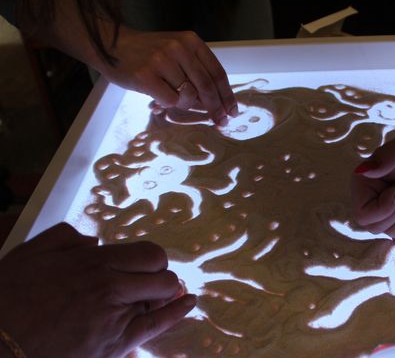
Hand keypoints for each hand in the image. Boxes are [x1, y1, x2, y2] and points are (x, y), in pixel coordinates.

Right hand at [0, 223, 195, 357]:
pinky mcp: (115, 344)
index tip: (147, 265)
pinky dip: (178, 312)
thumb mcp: (30, 254)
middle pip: (161, 273)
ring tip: (167, 292)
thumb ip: (66, 238)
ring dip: (165, 294)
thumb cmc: (8, 298)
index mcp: (93, 262)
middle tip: (151, 281)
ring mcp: (115, 315)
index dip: (153, 259)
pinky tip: (189, 302)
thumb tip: (96, 241)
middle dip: (161, 275)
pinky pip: (158, 325)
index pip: (148, 253)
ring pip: (162, 297)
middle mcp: (110, 285)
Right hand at [100, 28, 237, 125]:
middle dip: (216, 108)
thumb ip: (197, 70)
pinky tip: (159, 97)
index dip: (227, 95)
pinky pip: (170, 100)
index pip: (217, 73)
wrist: (112, 45)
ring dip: (186, 104)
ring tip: (172, 96)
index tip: (231, 110)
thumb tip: (216, 103)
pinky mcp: (145, 76)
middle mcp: (178, 48)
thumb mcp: (177, 51)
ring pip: (188, 96)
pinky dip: (169, 104)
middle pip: (207, 86)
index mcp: (191, 41)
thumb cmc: (148, 53)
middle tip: (220, 121)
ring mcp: (161, 61)